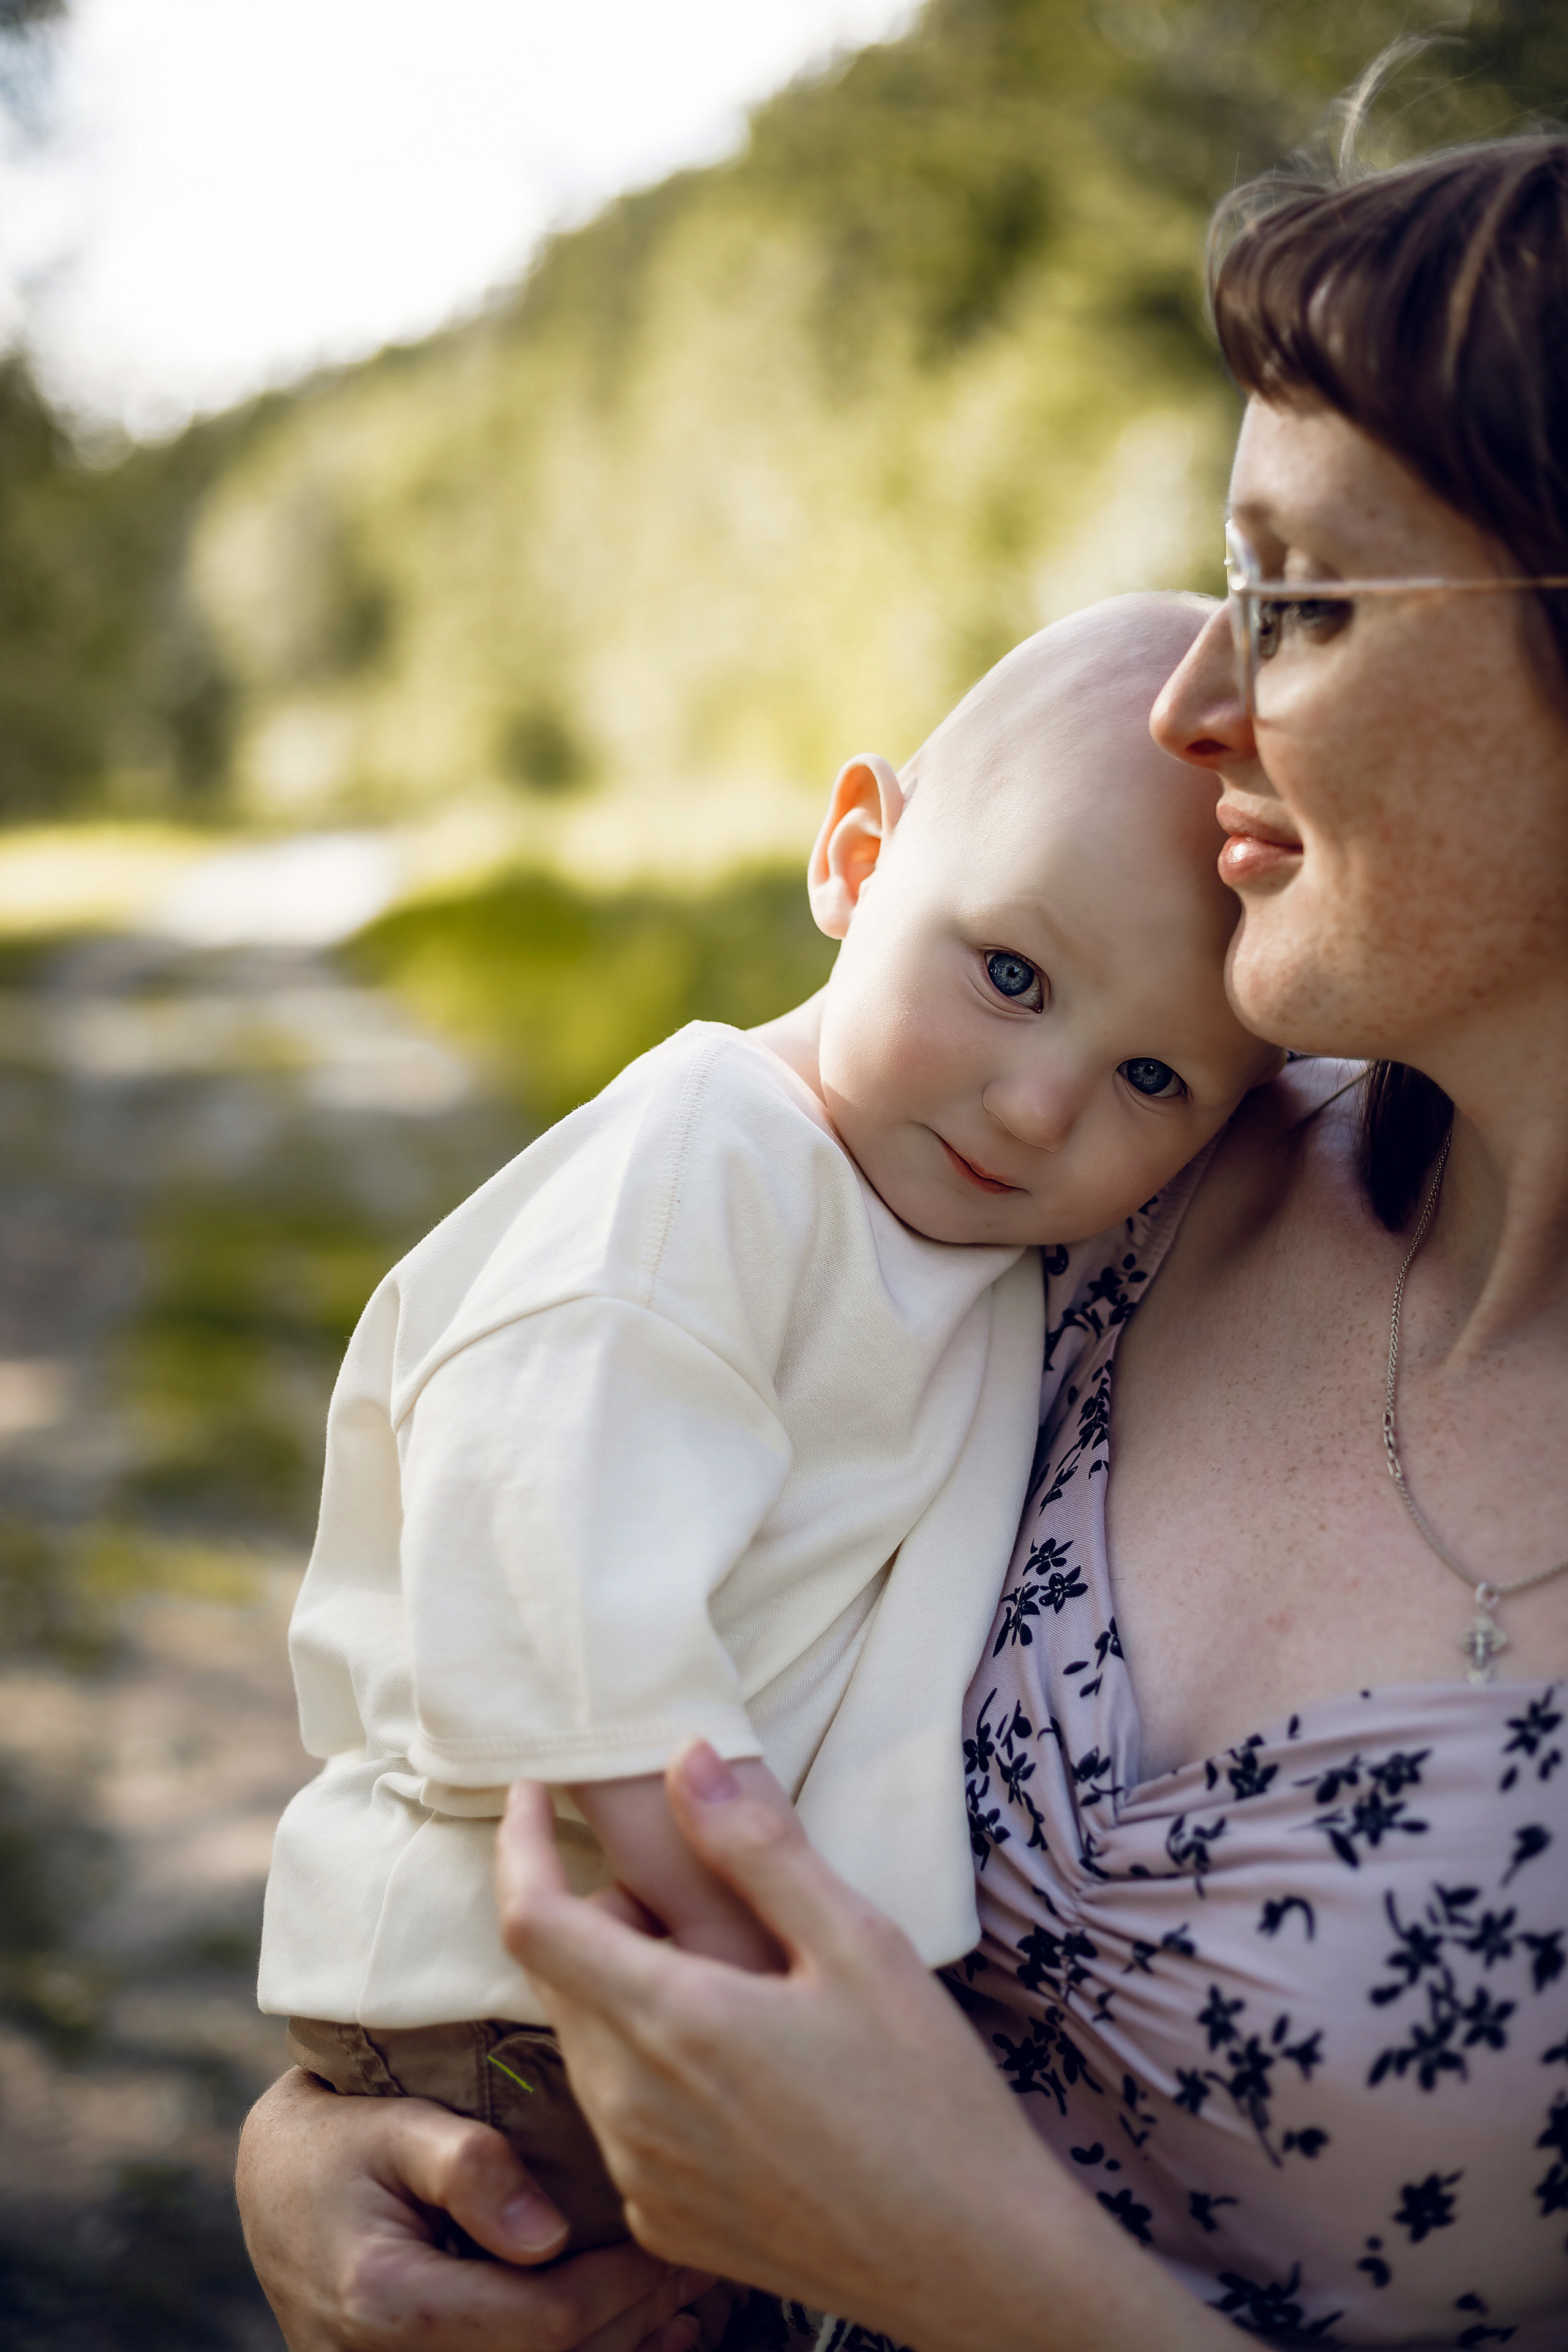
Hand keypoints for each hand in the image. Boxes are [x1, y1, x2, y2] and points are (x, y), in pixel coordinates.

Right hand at [235, 2065, 726, 2351]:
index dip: (624, 2287)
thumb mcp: (394, 2125)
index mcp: (391, 2304)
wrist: (276, 2192)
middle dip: (638, 2320)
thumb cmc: (339, 2141)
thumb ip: (467, 2167)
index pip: (547, 2322)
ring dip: (625, 2349)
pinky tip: (646, 2333)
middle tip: (696, 2261)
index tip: (669, 2239)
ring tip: (686, 2300)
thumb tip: (548, 2235)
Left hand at [499, 1743, 1228, 2351]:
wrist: (971, 2259)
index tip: (532, 1792)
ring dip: (625, 1992)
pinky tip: (740, 2069)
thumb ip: (759, 1848)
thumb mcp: (860, 1944)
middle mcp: (632, 2108)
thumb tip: (685, 1759)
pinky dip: (648, 2070)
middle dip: (603, 1915)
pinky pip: (618, 2118)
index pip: (533, 1919)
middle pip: (562, 1976)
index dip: (518, 1843)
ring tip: (737, 1984)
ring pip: (588, 2046)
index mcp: (674, 2024)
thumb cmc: (928, 2093)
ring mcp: (641, 2177)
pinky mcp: (662, 2224)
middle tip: (701, 1899)